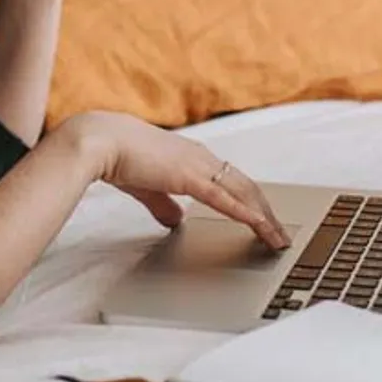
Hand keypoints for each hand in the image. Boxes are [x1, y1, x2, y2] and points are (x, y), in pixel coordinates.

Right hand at [60, 111, 289, 248]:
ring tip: (277, 239)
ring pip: (243, 193)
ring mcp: (199, 165)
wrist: (100, 142)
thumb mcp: (147, 186)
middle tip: (281, 236)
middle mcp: (203, 158)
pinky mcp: (190, 177)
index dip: (251, 201)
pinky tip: (259, 227)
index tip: (264, 220)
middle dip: (267, 213)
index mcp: (193, 157)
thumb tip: (175, 220)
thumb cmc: (119, 157)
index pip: (232, 181)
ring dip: (264, 217)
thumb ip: (163, 202)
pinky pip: (225, 199)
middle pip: (247, 187)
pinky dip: (246, 214)